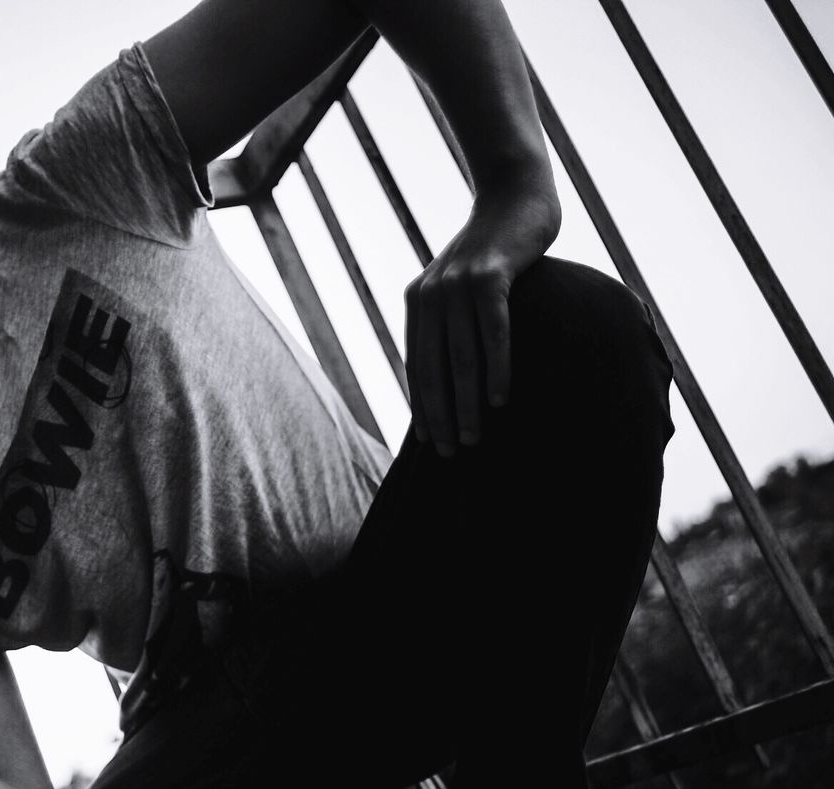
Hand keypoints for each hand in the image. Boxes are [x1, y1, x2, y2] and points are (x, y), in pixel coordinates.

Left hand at [404, 181, 559, 456]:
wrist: (514, 192)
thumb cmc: (495, 249)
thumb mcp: (463, 285)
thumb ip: (453, 321)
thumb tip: (455, 372)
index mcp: (418, 302)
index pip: (416, 365)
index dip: (422, 406)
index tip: (430, 443)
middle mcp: (431, 294)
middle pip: (433, 368)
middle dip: (442, 415)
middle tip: (452, 454)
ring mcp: (459, 284)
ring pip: (461, 357)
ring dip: (468, 403)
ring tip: (475, 438)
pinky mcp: (491, 275)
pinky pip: (493, 331)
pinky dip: (496, 368)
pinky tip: (502, 400)